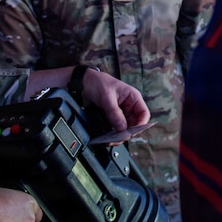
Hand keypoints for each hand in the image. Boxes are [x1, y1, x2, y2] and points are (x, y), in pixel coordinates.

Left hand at [29, 68, 150, 131]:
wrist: (77, 81)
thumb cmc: (95, 82)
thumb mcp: (106, 97)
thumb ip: (115, 114)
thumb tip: (122, 130)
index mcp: (132, 96)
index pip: (143, 114)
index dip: (139, 125)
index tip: (130, 133)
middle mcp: (127, 104)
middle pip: (134, 123)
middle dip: (127, 132)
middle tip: (116, 140)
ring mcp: (118, 111)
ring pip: (123, 127)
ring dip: (118, 134)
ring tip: (109, 139)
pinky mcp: (108, 115)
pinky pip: (113, 127)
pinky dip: (111, 133)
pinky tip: (105, 136)